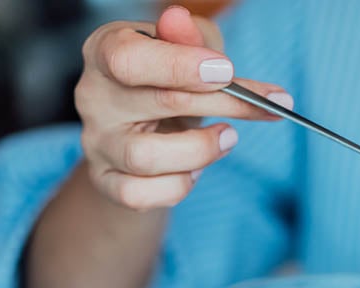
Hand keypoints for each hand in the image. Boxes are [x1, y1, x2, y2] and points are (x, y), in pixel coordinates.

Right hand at [75, 5, 292, 210]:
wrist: (146, 129)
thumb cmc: (170, 79)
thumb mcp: (187, 48)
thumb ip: (191, 38)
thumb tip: (179, 20)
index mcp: (105, 51)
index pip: (128, 59)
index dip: (179, 66)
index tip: (227, 71)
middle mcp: (93, 97)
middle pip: (158, 104)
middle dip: (224, 103)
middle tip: (266, 105)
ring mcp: (97, 142)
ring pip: (145, 157)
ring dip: (201, 150)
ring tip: (228, 137)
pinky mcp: (106, 180)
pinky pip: (140, 195)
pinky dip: (179, 185)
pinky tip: (195, 169)